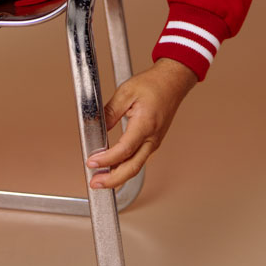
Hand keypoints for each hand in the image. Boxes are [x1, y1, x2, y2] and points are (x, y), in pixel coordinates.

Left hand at [86, 59, 196, 188]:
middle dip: (112, 180)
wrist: (173, 82)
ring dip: (118, 176)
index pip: (124, 150)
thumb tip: (95, 127)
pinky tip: (113, 167)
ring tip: (100, 178)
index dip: (107, 159)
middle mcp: (152, 138)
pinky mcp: (152, 142)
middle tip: (95, 183)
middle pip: (132, 168)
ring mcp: (154, 142)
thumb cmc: (153, 84)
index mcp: (145, 124)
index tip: (92, 162)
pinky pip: (138, 160)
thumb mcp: (126, 92)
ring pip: (136, 167)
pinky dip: (124, 167)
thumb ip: (109, 112)